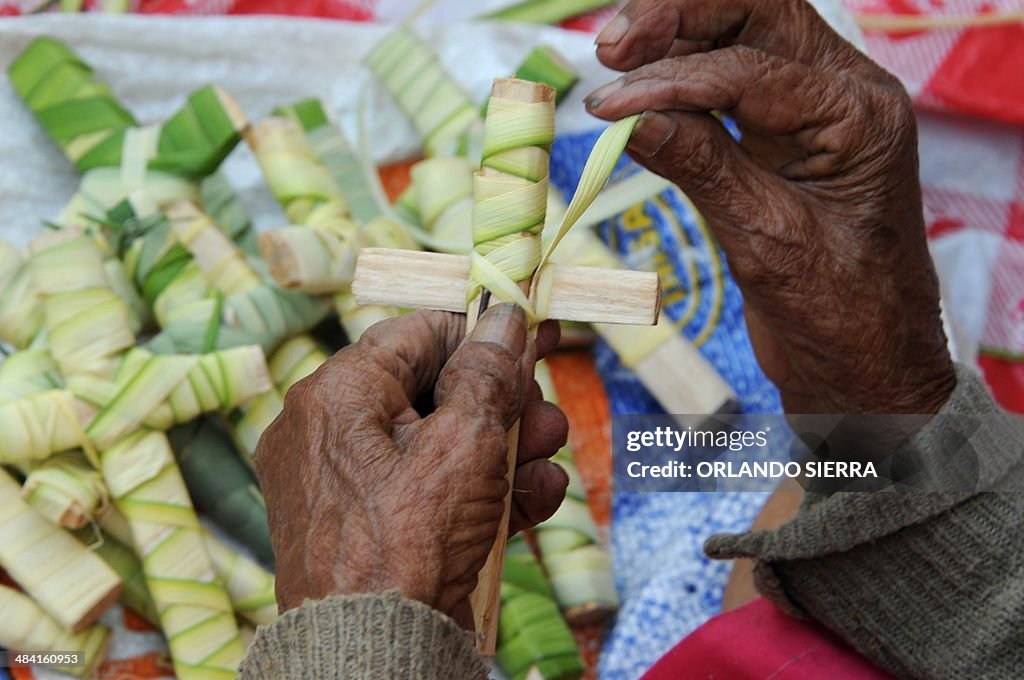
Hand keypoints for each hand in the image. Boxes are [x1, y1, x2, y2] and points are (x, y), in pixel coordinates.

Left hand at [255, 305, 568, 625]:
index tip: (531, 342)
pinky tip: (537, 497)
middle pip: (435, 392)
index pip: (417, 334)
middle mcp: (333, 433)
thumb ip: (490, 373)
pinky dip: (484, 492)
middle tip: (546, 415)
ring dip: (508, 448)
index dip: (481, 335)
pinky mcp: (373, 529)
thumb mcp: (466, 442)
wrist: (375, 655)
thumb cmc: (407, 543)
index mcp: (336, 394)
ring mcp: (352, 486)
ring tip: (551, 458)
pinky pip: (431, 491)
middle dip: (504, 403)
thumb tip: (505, 317)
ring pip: (441, 444)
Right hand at [586, 0, 955, 413]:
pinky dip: (679, 83)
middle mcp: (842, 96)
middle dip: (678, 19)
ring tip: (612, 60)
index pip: (753, 71)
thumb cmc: (842, 315)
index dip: (672, 83)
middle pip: (756, 17)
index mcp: (860, 115)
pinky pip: (726, 87)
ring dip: (674, 41)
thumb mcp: (769, 242)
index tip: (608, 107)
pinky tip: (638, 94)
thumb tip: (630, 119)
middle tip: (611, 45)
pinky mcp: (780, 137)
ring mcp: (811, 112)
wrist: (867, 366)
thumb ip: (703, 170)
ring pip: (739, 39)